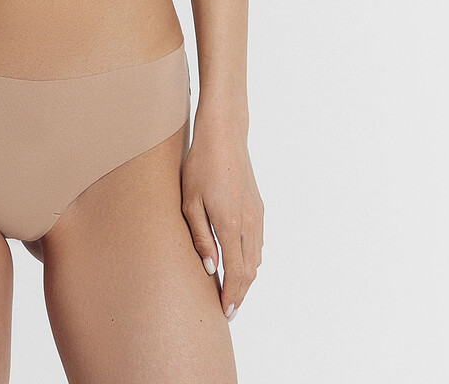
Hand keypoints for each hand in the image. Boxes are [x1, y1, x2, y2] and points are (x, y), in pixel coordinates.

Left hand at [180, 120, 263, 320]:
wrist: (224, 135)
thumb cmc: (201, 165)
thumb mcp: (190, 201)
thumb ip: (201, 236)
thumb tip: (210, 268)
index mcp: (231, 224)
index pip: (236, 272)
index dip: (231, 295)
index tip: (225, 312)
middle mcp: (250, 223)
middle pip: (250, 271)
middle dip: (240, 293)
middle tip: (228, 309)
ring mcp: (257, 215)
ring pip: (256, 258)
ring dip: (246, 278)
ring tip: (231, 290)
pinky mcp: (258, 207)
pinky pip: (258, 243)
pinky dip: (250, 260)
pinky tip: (239, 262)